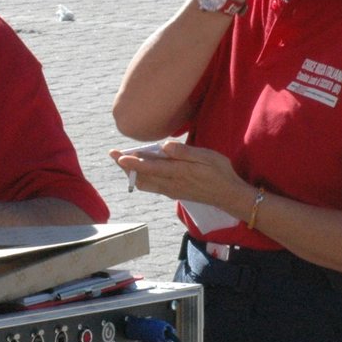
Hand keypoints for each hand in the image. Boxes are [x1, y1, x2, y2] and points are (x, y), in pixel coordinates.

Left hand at [108, 140, 250, 213]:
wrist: (228, 196)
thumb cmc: (220, 172)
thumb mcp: (207, 157)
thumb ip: (185, 152)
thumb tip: (165, 146)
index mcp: (178, 172)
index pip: (149, 167)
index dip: (132, 162)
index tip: (118, 156)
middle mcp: (171, 184)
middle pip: (141, 177)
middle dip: (125, 166)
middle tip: (113, 154)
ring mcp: (171, 190)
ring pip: (144, 183)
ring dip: (132, 173)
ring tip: (122, 161)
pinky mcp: (173, 193)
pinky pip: (152, 187)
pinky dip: (141, 178)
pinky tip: (140, 171)